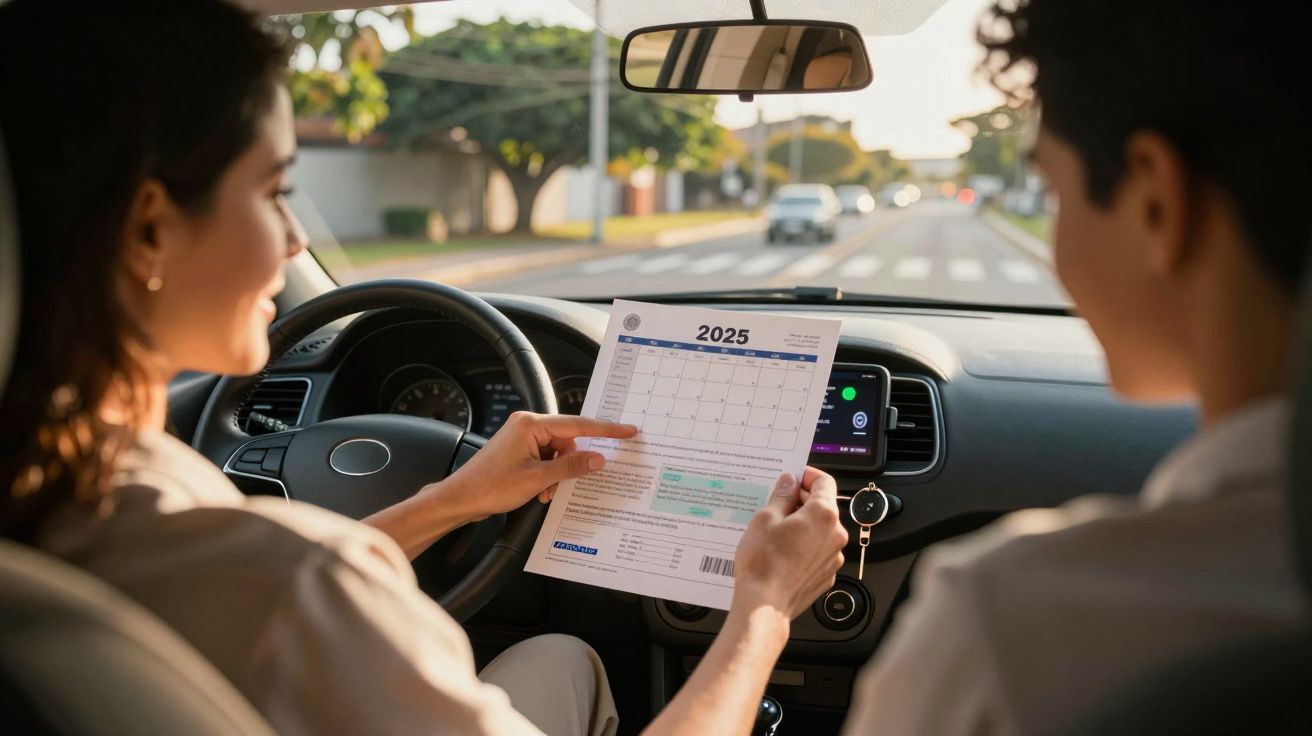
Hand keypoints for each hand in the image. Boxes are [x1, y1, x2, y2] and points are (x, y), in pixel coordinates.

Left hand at [433, 412, 637, 521]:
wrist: (461, 499)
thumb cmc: (490, 486)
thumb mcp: (538, 479)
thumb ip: (571, 467)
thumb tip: (598, 459)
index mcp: (531, 424)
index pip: (578, 424)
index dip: (606, 429)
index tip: (628, 430)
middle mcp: (527, 425)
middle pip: (567, 441)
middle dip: (569, 465)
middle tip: (562, 485)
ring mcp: (522, 438)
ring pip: (557, 453)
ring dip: (557, 474)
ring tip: (544, 492)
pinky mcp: (518, 450)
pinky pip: (545, 459)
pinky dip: (547, 476)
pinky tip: (539, 491)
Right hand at [731, 467, 846, 620]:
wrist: (764, 604)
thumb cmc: (764, 563)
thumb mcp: (766, 518)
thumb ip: (782, 496)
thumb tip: (789, 482)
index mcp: (824, 515)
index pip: (824, 482)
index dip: (808, 476)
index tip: (795, 478)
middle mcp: (835, 535)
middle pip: (824, 506)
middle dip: (803, 501)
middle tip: (778, 503)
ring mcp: (833, 557)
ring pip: (821, 530)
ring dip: (804, 525)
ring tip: (777, 530)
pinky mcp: (827, 574)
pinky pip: (819, 551)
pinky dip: (805, 545)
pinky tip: (783, 550)